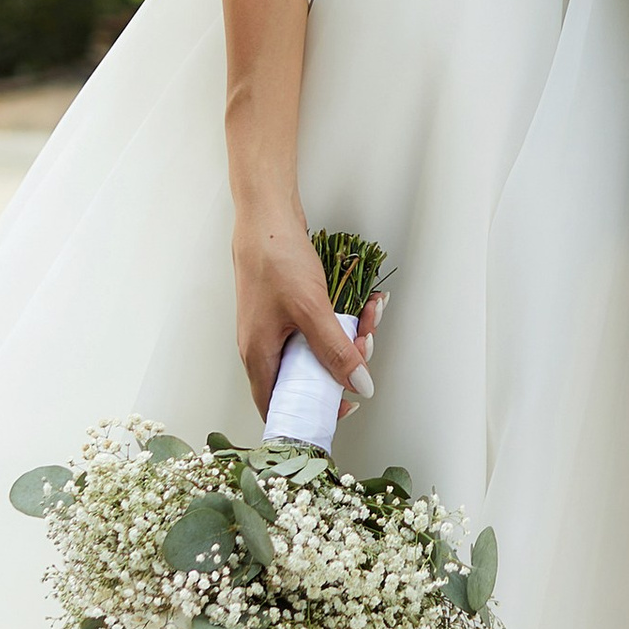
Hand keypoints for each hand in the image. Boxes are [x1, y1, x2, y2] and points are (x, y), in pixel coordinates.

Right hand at [232, 205, 384, 417]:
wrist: (266, 216)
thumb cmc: (276, 260)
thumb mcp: (311, 310)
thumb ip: (335, 351)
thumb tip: (357, 385)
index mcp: (258, 356)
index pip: (279, 405)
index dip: (310, 413)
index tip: (344, 406)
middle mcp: (262, 346)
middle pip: (305, 376)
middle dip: (341, 365)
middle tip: (364, 349)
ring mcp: (273, 327)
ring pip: (317, 349)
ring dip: (347, 338)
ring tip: (369, 317)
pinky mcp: (285, 309)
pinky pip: (317, 327)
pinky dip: (340, 320)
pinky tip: (362, 304)